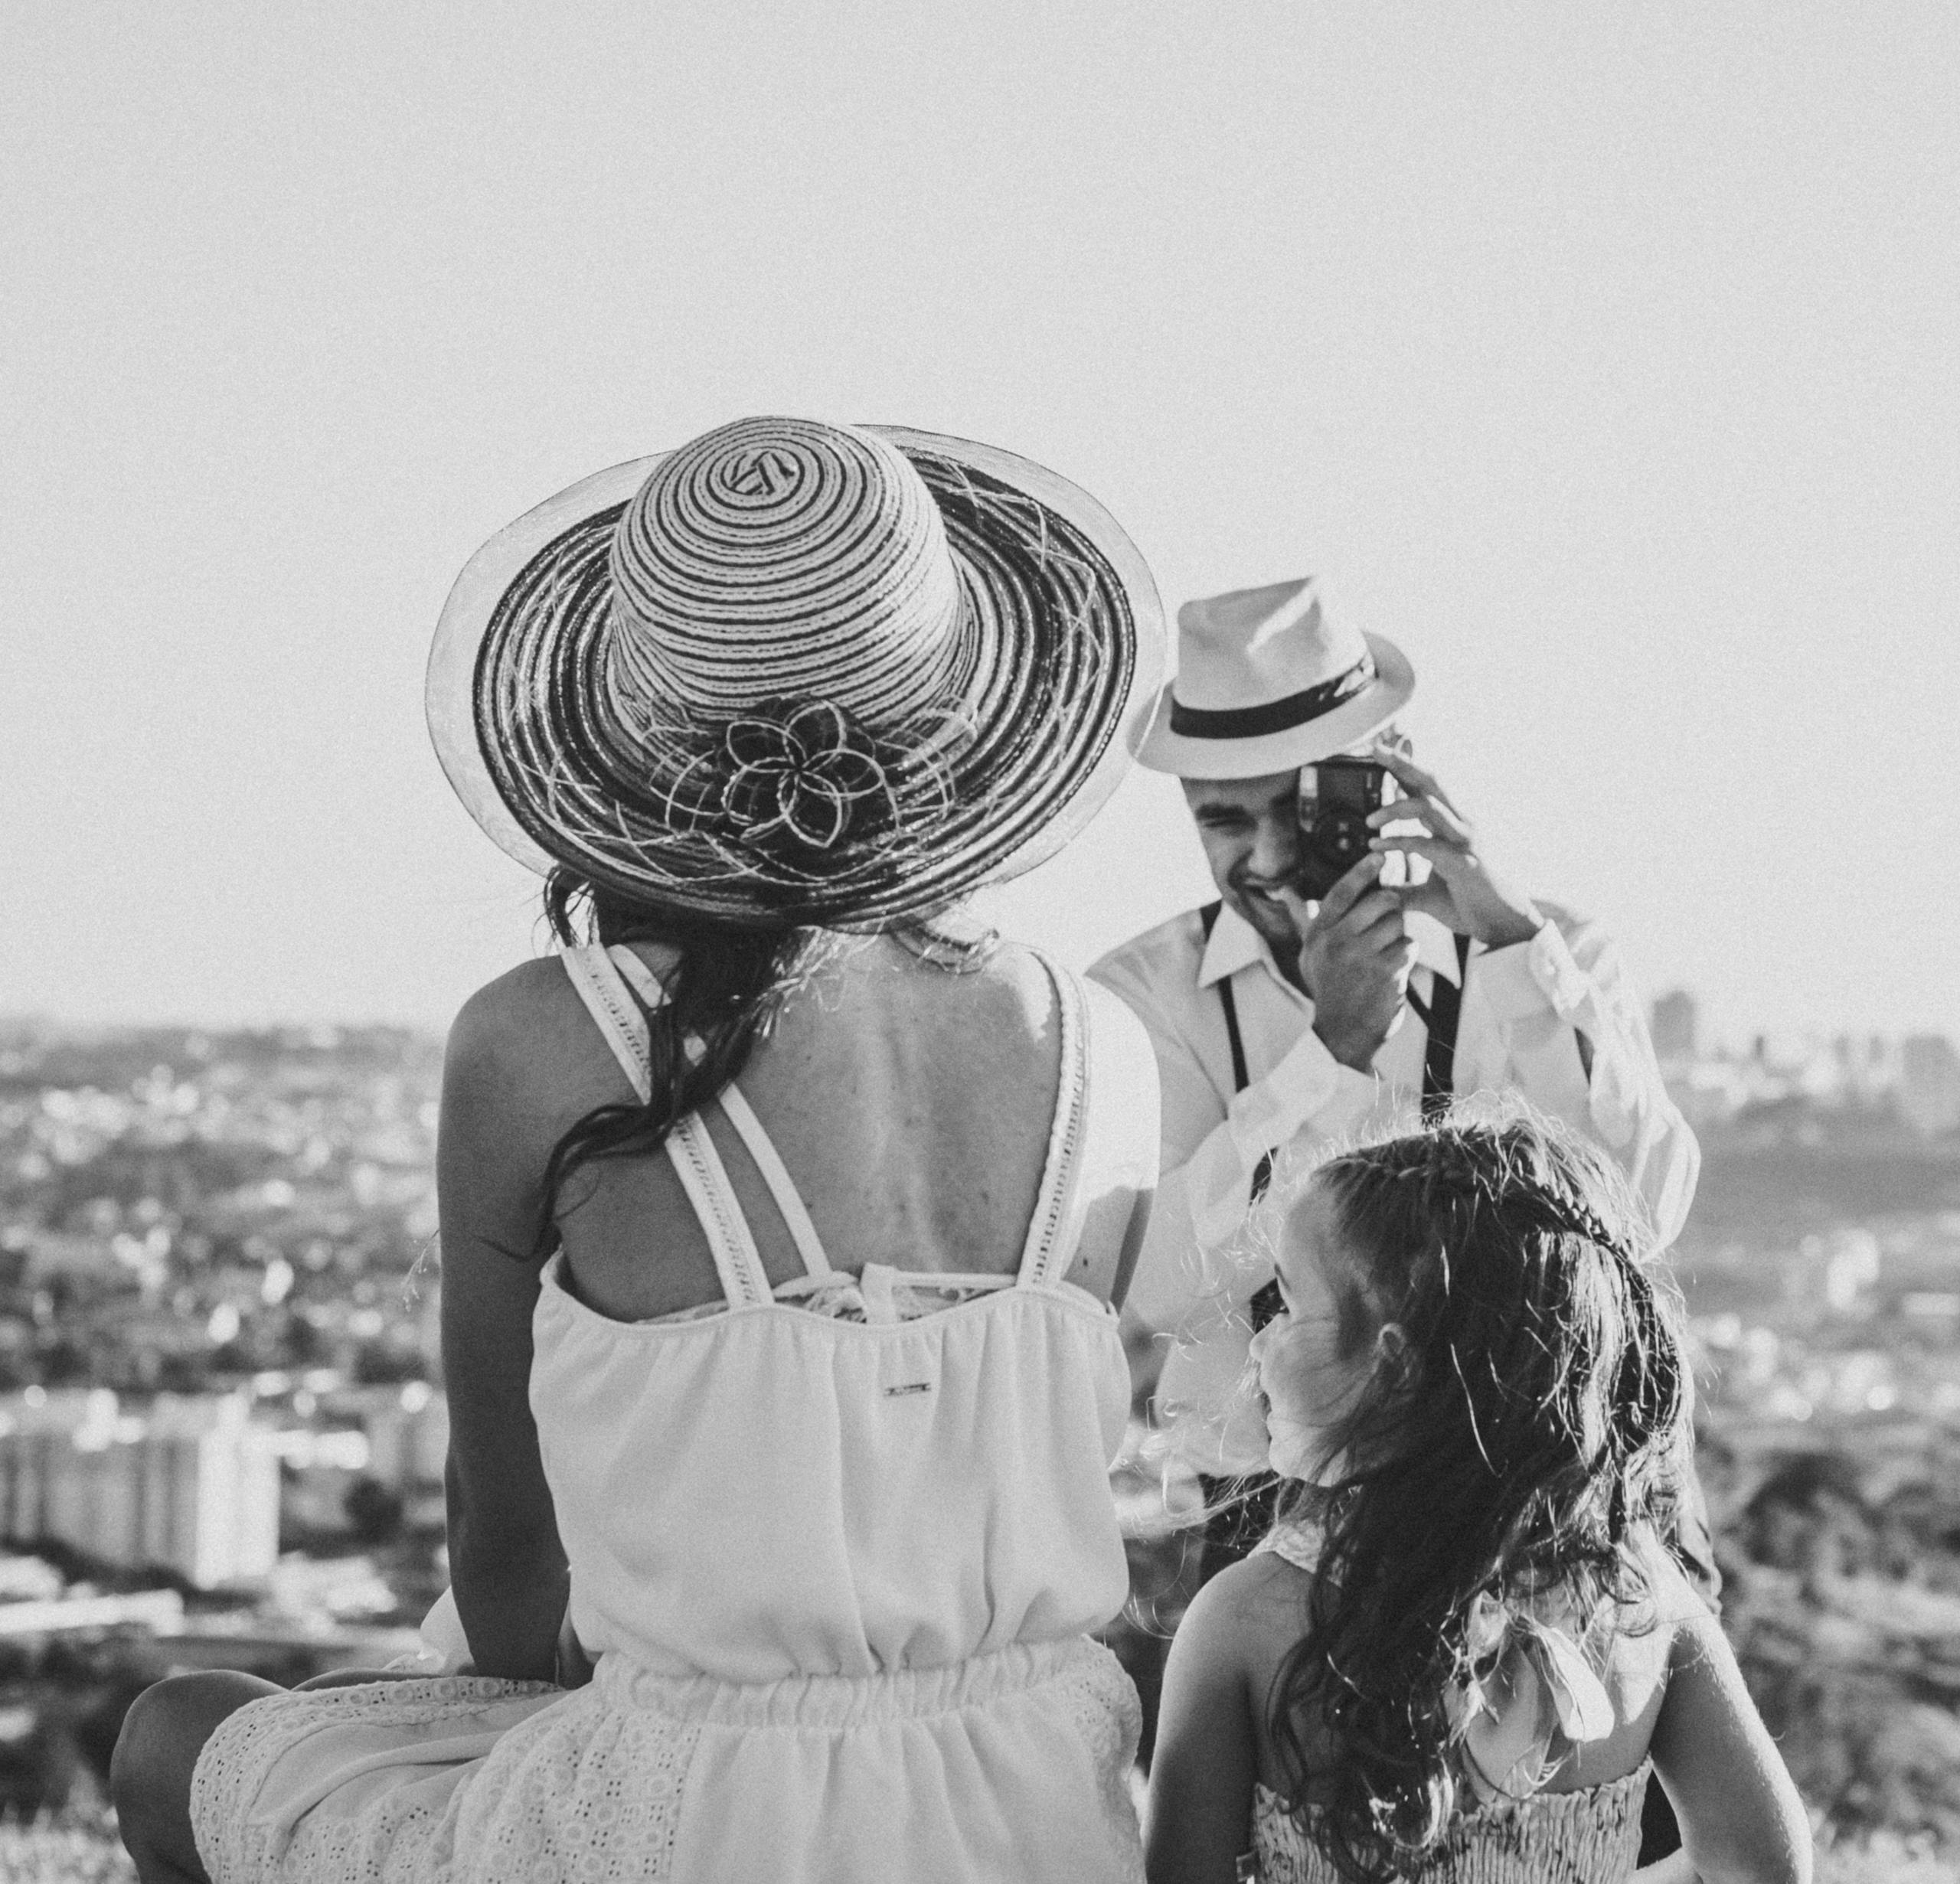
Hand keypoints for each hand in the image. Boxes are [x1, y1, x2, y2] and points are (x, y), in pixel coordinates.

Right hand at [1277, 854, 1414, 1071]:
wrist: (1342, 1033)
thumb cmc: (1328, 988)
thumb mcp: (1309, 953)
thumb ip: (1303, 919)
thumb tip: (1283, 891)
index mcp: (1319, 933)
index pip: (1341, 892)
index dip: (1362, 871)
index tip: (1380, 856)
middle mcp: (1337, 942)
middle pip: (1380, 901)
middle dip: (1391, 907)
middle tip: (1388, 920)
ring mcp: (1362, 957)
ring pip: (1398, 923)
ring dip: (1399, 933)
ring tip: (1386, 950)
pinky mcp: (1385, 972)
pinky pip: (1409, 945)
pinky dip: (1406, 954)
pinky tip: (1393, 968)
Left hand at [1366, 747, 1542, 949]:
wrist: (1500, 927)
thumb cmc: (1469, 905)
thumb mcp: (1426, 894)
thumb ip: (1403, 886)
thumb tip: (1378, 890)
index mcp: (1451, 826)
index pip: (1425, 789)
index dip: (1405, 766)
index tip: (1382, 749)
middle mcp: (1460, 825)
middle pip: (1430, 782)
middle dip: (1403, 763)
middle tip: (1376, 749)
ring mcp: (1464, 840)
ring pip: (1428, 807)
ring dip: (1395, 809)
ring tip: (1369, 822)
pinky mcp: (1463, 861)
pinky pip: (1427, 844)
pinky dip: (1400, 842)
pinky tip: (1377, 846)